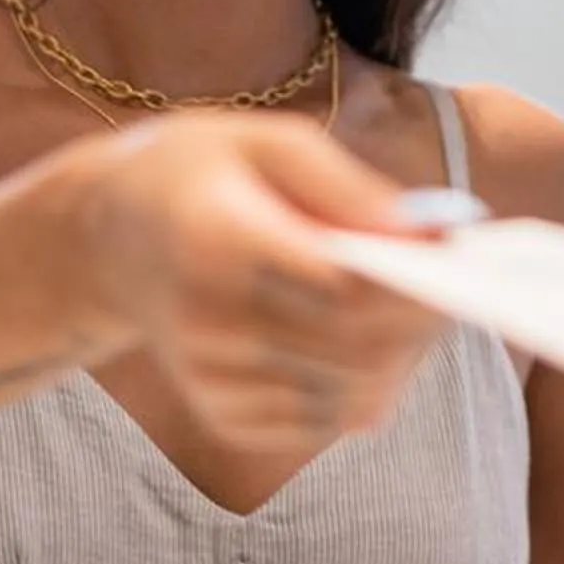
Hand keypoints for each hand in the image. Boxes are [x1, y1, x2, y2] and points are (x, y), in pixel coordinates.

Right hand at [62, 113, 448, 452]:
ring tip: (419, 311)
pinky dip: (364, 388)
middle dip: (421, 326)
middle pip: (353, 350)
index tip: (459, 258)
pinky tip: (371, 344)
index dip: (411, 283)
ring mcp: (210, 377)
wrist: (104, 238)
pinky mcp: (221, 412)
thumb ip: (347, 186)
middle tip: (459, 288)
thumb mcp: (266, 142)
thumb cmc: (201, 173)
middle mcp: (207, 322)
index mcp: (218, 242)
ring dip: (403, 360)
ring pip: (346, 397)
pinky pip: (321, 422)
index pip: (339, 288)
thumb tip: (429, 234)